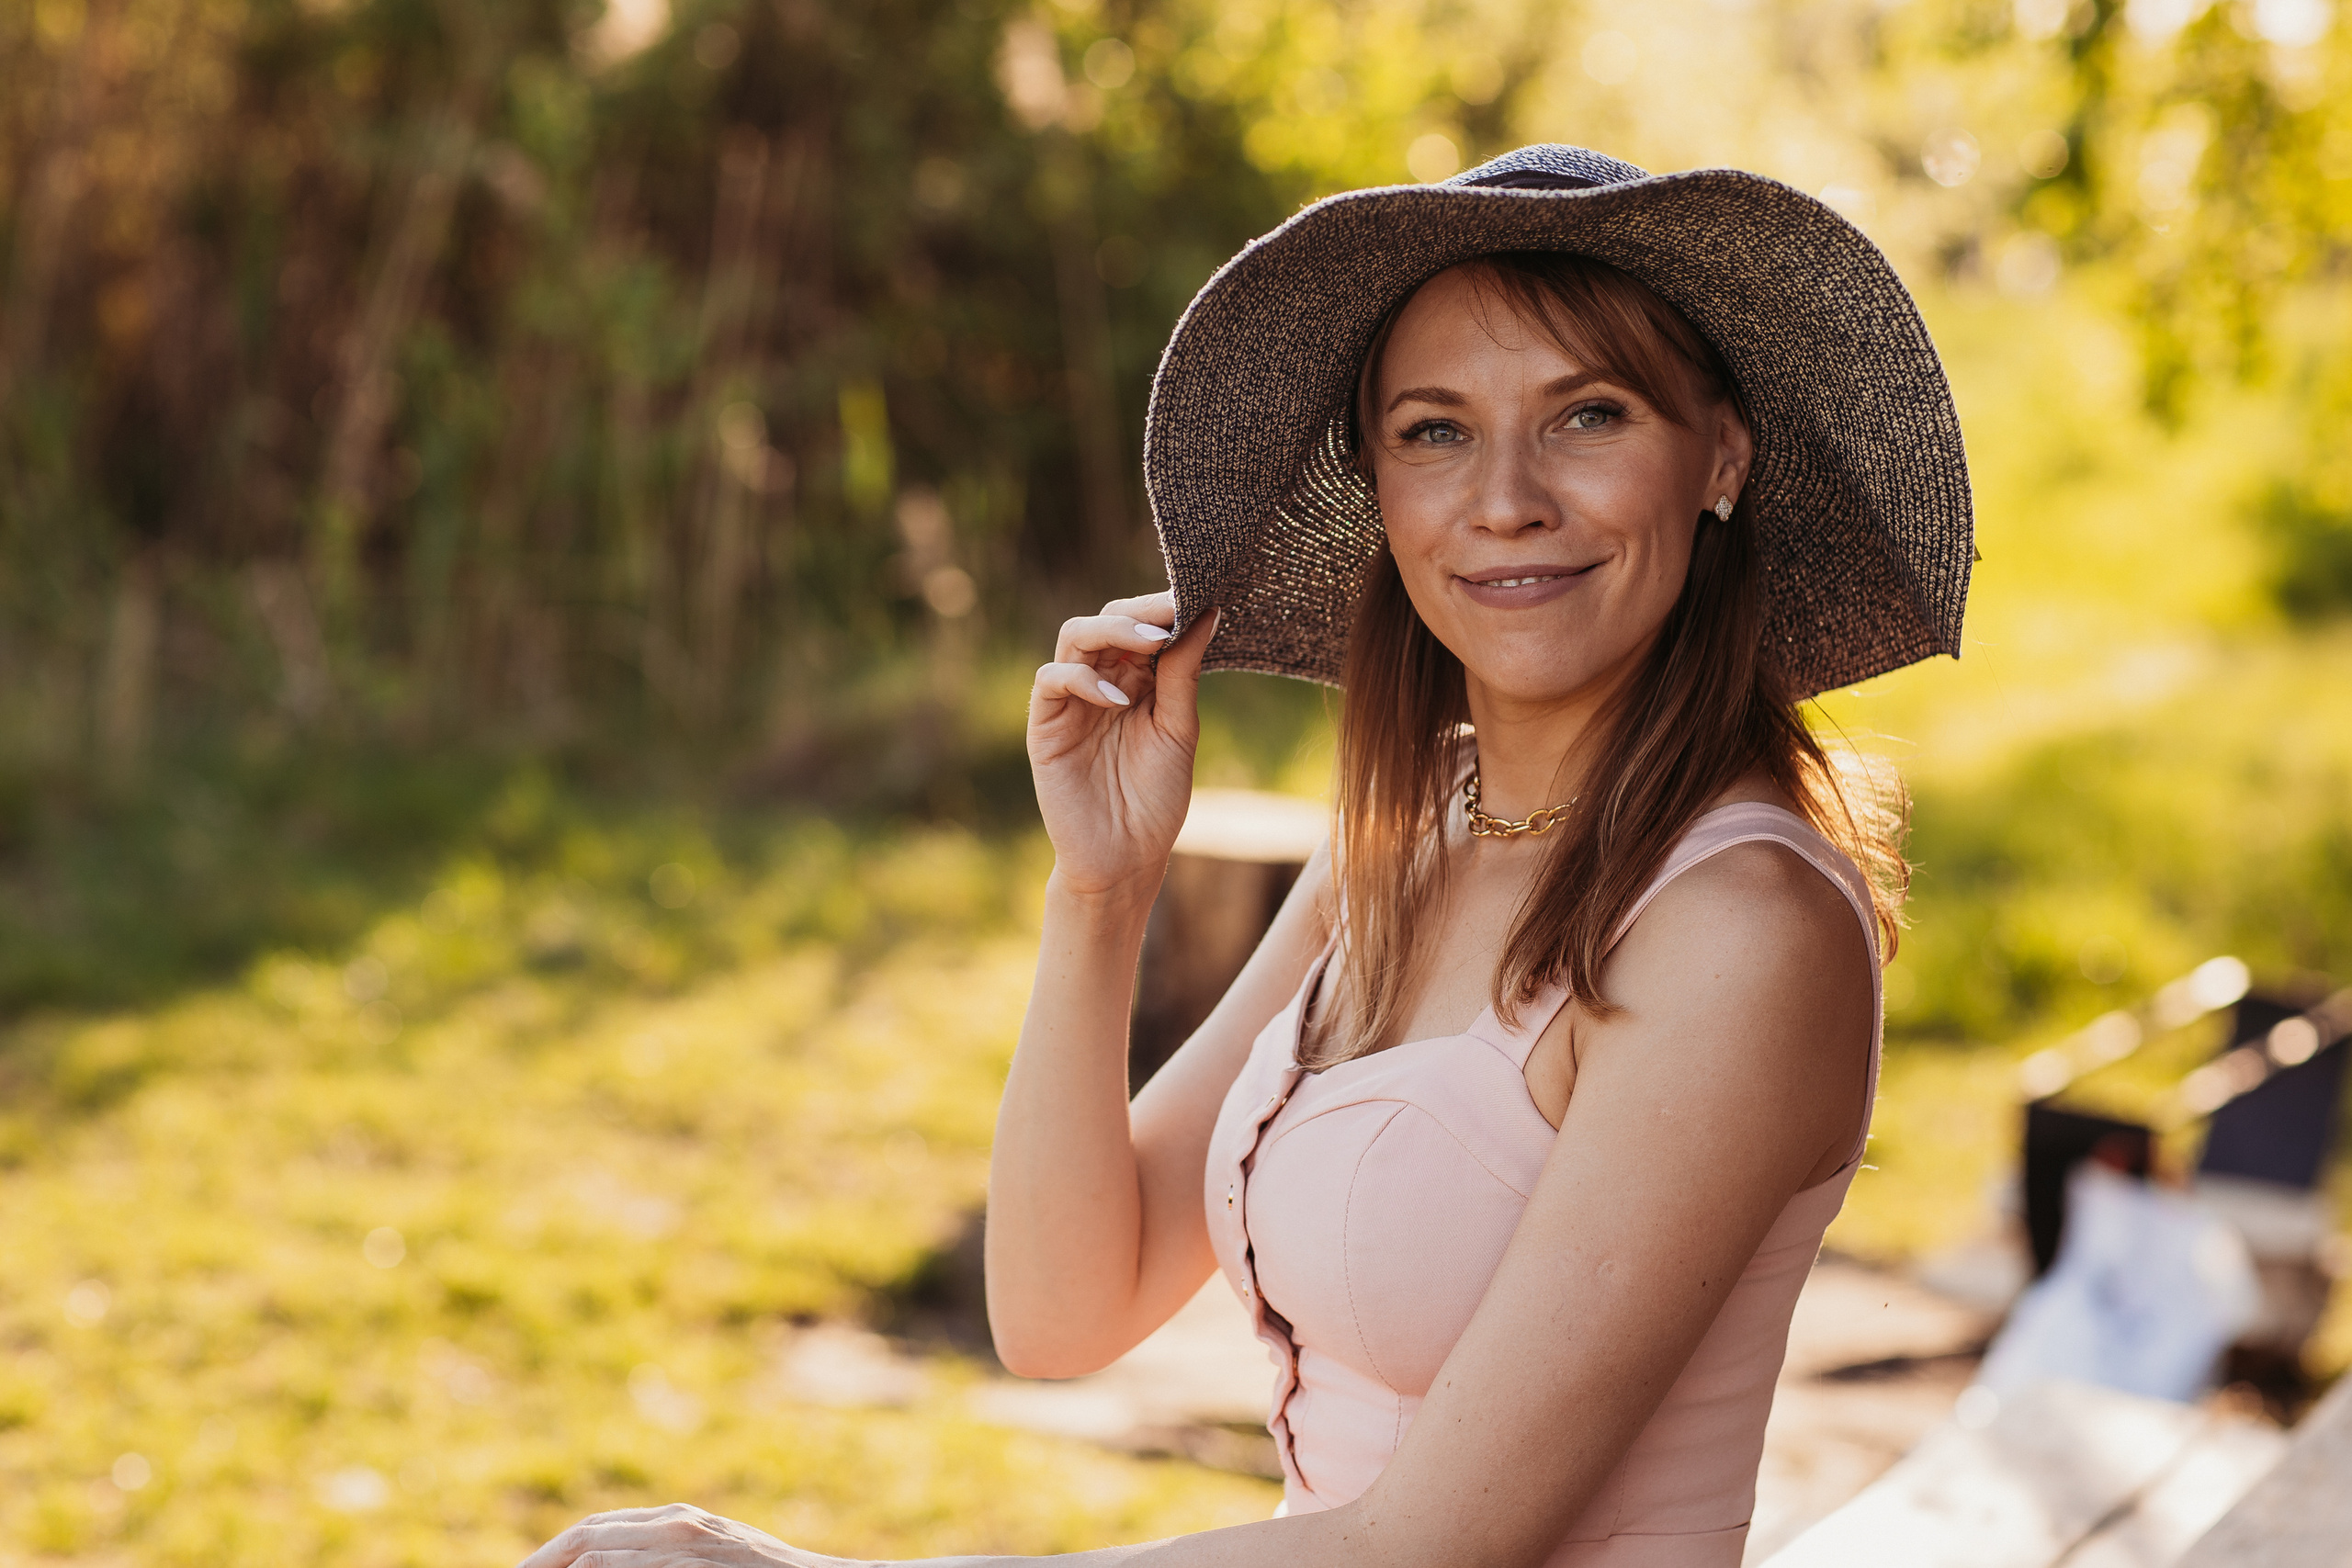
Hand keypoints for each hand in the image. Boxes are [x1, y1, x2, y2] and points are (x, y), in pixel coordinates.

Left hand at [518, 1503, 855, 1567]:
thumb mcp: (715, 1561)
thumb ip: (669, 1558)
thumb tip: (611, 1567)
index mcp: (677, 1522)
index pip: (594, 1531)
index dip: (551, 1555)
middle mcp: (676, 1525)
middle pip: (586, 1537)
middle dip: (540, 1563)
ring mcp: (685, 1546)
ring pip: (597, 1553)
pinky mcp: (691, 1566)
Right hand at [1026, 591, 1214, 895]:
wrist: (1125, 858)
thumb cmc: (1156, 798)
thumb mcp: (1179, 728)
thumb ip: (1184, 672)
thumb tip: (1209, 612)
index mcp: (1136, 680)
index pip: (1141, 624)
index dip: (1162, 608)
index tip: (1195, 594)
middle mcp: (1100, 682)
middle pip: (1106, 619)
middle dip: (1139, 612)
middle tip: (1170, 614)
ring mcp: (1070, 701)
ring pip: (1075, 637)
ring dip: (1111, 630)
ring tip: (1150, 642)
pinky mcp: (1045, 725)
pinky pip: (1052, 680)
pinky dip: (1084, 679)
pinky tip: (1118, 700)